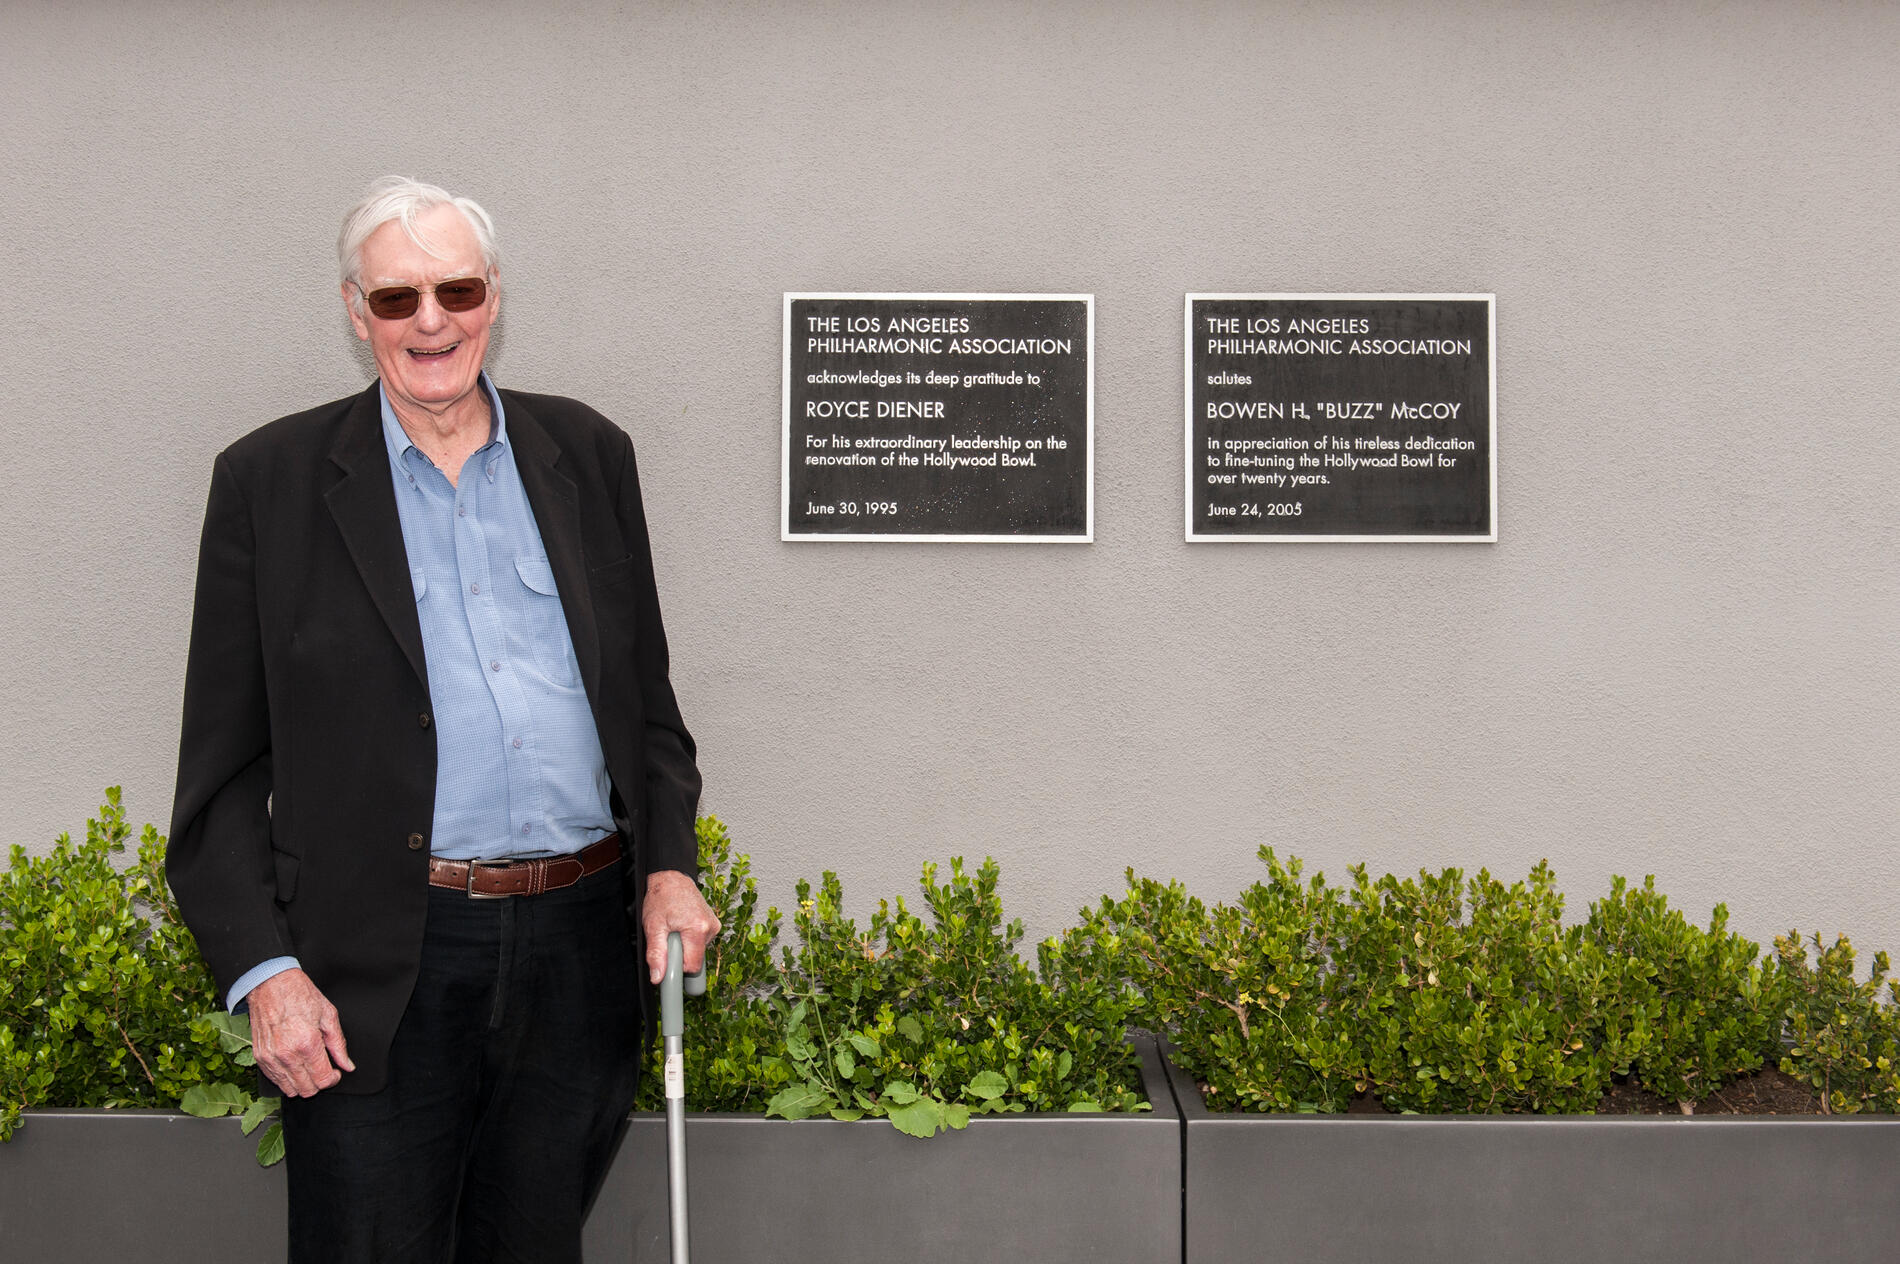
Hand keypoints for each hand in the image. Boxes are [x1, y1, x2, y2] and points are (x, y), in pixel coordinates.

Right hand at [246, 968, 353, 1096]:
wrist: (270, 984)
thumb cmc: (299, 995)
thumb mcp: (328, 1015)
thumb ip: (339, 1044)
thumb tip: (347, 1065)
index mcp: (307, 1043)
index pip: (322, 1080)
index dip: (333, 1079)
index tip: (335, 1072)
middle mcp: (287, 1055)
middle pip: (307, 1090)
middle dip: (319, 1083)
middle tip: (324, 1069)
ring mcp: (271, 1058)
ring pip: (290, 1089)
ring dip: (303, 1083)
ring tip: (309, 1067)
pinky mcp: (260, 1057)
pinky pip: (275, 1080)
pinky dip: (286, 1078)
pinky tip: (295, 1064)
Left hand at [642, 869, 720, 983]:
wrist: (672, 877)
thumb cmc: (661, 898)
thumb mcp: (653, 927)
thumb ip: (656, 954)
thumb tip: (658, 977)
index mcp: (697, 929)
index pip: (693, 967)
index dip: (678, 967)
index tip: (669, 960)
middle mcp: (711, 928)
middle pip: (696, 959)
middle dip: (681, 954)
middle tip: (669, 938)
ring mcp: (714, 925)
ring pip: (698, 951)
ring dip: (685, 946)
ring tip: (675, 928)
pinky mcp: (714, 923)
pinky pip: (701, 941)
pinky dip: (690, 938)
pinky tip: (682, 925)